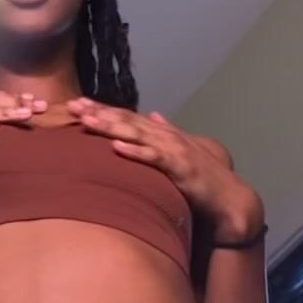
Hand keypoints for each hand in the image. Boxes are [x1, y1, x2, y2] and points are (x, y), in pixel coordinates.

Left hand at [66, 98, 263, 236]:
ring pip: (136, 134)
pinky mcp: (180, 168)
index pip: (127, 117)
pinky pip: (153, 158)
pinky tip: (116, 146)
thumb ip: (167, 131)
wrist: (230, 198)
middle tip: (72, 106)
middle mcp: (166, 136)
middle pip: (127, 120)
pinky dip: (135, 151)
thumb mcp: (182, 151)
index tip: (77, 104)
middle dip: (99, 113)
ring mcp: (173, 150)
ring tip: (87, 120)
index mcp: (163, 134)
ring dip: (111, 126)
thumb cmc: (204, 177)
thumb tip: (156, 114)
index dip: (102, 109)